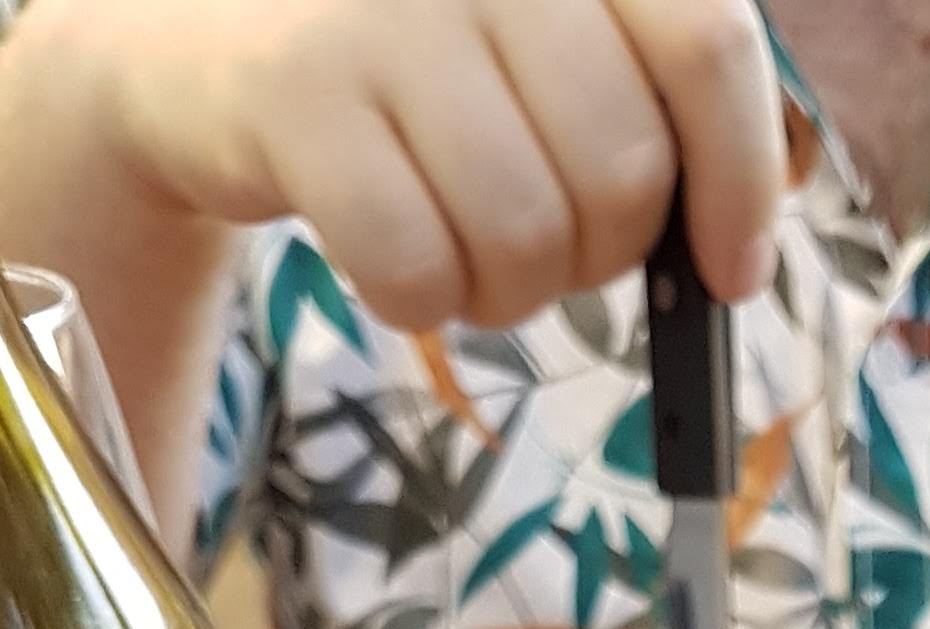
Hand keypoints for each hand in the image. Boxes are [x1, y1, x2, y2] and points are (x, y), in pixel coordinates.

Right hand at [57, 0, 785, 330]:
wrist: (191, 36)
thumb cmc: (403, 61)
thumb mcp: (532, 37)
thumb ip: (638, 93)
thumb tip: (734, 240)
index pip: (704, 44)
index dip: (738, 182)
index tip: (731, 271)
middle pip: (620, 168)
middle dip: (597, 253)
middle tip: (540, 247)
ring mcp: (381, 10)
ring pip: (524, 232)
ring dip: (504, 289)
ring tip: (456, 246)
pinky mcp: (295, 89)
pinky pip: (415, 266)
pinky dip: (414, 300)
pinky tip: (389, 258)